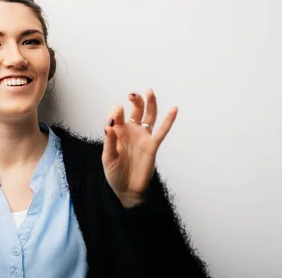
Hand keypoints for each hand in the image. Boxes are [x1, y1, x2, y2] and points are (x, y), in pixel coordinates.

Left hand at [102, 89, 177, 207]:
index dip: (115, 114)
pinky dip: (169, 120)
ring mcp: (143, 137)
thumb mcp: (108, 158)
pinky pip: (162, 131)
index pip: (117, 115)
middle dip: (135, 100)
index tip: (113, 119)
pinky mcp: (152, 146)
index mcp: (118, 132)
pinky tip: (174, 109)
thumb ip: (109, 142)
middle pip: (136, 110)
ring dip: (150, 104)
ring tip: (149, 92)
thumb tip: (108, 126)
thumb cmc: (115, 174)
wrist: (127, 191)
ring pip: (149, 116)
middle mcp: (131, 131)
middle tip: (132, 94)